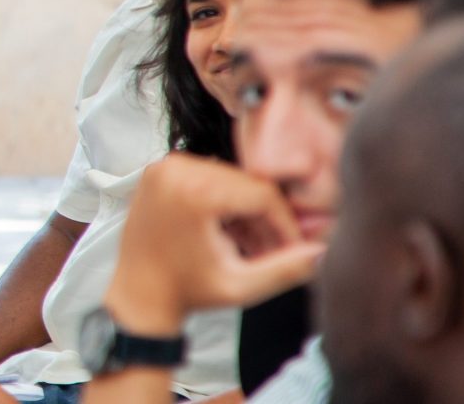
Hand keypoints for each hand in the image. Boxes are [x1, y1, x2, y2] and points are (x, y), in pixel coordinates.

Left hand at [106, 154, 324, 336]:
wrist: (138, 295)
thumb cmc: (186, 292)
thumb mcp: (242, 286)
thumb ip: (287, 268)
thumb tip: (325, 252)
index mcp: (193, 192)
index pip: (262, 194)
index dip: (284, 224)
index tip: (291, 249)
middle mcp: (175, 170)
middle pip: (247, 185)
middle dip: (265, 219)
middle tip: (270, 251)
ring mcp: (164, 168)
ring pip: (231, 181)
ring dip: (246, 211)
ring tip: (248, 246)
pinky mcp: (159, 172)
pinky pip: (209, 178)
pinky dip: (224, 203)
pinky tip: (227, 234)